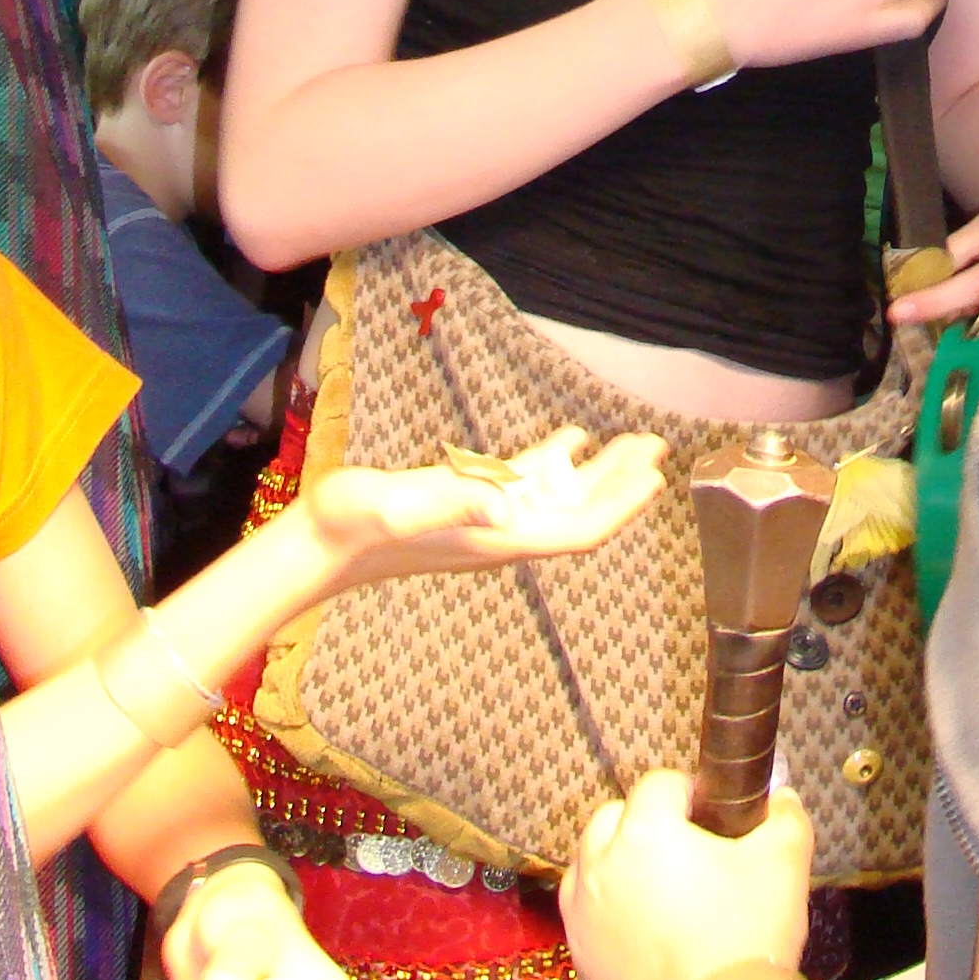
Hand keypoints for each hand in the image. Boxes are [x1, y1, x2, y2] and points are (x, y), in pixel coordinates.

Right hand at [305, 424, 666, 588]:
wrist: (319, 540)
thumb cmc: (353, 524)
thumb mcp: (397, 506)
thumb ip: (449, 500)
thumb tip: (503, 499)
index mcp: (496, 535)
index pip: (577, 529)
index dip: (621, 506)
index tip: (655, 481)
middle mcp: (501, 529)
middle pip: (580, 511)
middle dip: (623, 483)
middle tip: (659, 448)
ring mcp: (487, 514)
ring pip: (561, 495)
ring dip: (599, 470)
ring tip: (634, 440)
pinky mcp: (467, 498)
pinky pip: (527, 480)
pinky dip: (557, 459)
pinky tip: (575, 438)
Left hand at [560, 769, 813, 979]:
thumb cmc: (749, 935)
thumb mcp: (785, 860)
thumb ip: (783, 815)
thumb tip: (780, 799)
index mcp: (643, 833)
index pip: (658, 784)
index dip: (690, 794)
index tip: (713, 818)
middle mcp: (598, 870)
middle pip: (610, 821)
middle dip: (643, 825)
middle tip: (685, 853)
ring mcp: (582, 923)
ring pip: (587, 872)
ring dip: (616, 870)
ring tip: (660, 894)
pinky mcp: (582, 970)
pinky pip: (590, 928)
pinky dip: (611, 924)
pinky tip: (651, 944)